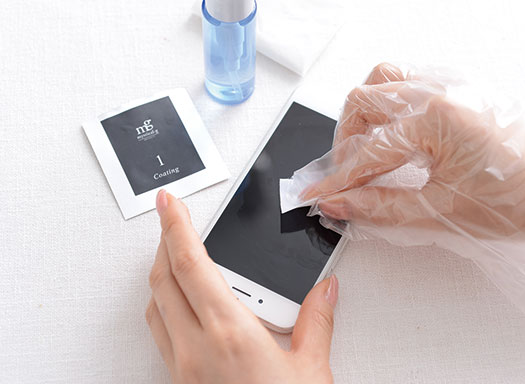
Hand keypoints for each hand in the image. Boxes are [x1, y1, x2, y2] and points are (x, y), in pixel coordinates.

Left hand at [146, 190, 338, 383]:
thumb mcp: (310, 370)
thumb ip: (317, 323)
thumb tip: (325, 291)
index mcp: (231, 334)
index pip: (191, 264)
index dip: (176, 226)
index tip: (169, 203)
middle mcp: (196, 348)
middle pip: (164, 278)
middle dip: (165, 239)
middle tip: (170, 217)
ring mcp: (182, 367)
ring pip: (155, 305)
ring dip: (162, 272)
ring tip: (176, 253)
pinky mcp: (178, 382)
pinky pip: (159, 331)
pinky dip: (163, 303)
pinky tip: (182, 301)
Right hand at [304, 63, 524, 243]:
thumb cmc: (522, 201)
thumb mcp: (440, 211)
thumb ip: (380, 206)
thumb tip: (340, 202)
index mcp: (440, 118)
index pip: (369, 151)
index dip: (339, 179)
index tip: (319, 194)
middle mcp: (444, 90)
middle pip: (365, 101)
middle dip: (346, 142)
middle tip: (346, 175)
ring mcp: (455, 83)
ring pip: (385, 79)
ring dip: (365, 113)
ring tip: (366, 147)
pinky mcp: (464, 87)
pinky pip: (412, 78)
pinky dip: (392, 102)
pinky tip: (395, 129)